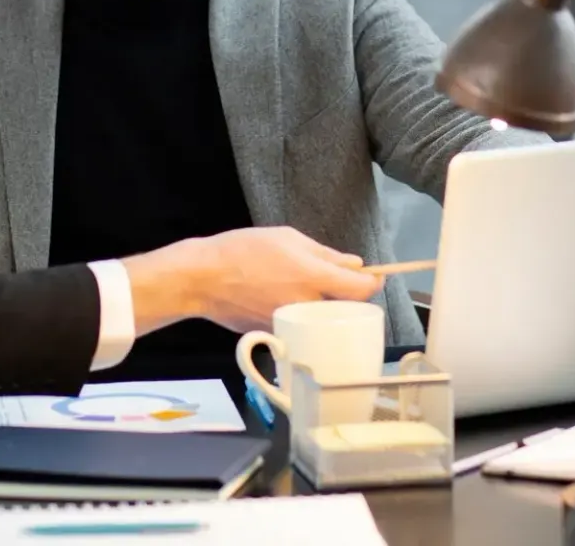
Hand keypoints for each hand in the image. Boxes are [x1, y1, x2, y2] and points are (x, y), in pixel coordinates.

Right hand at [127, 225, 382, 334]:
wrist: (202, 279)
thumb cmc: (243, 251)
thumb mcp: (288, 238)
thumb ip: (325, 254)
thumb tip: (355, 265)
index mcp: (313, 278)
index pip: (361, 290)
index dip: (372, 283)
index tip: (372, 276)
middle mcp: (307, 307)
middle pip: (348, 310)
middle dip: (350, 298)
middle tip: (340, 283)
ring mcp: (293, 327)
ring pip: (326, 322)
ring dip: (328, 309)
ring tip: (311, 291)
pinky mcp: (278, 336)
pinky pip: (303, 328)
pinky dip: (305, 317)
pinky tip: (288, 301)